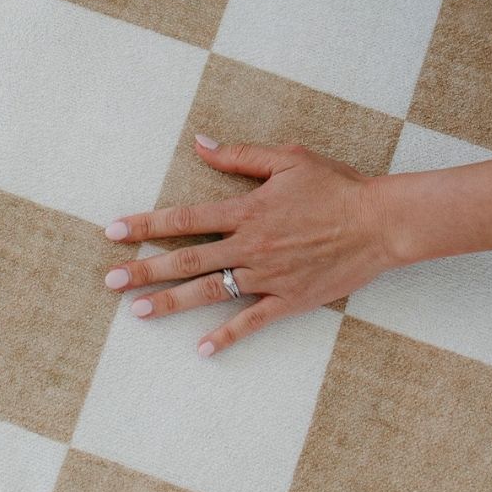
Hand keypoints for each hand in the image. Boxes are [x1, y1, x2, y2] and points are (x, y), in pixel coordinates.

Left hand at [102, 135, 399, 356]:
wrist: (381, 222)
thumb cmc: (337, 186)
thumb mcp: (288, 158)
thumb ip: (240, 155)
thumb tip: (200, 143)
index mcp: (246, 210)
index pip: (185, 218)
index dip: (147, 225)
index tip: (114, 231)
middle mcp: (250, 245)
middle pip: (187, 259)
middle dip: (144, 269)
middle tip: (110, 281)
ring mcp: (269, 275)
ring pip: (210, 291)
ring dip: (171, 302)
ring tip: (138, 312)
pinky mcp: (290, 299)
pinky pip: (252, 321)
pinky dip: (226, 336)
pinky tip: (201, 349)